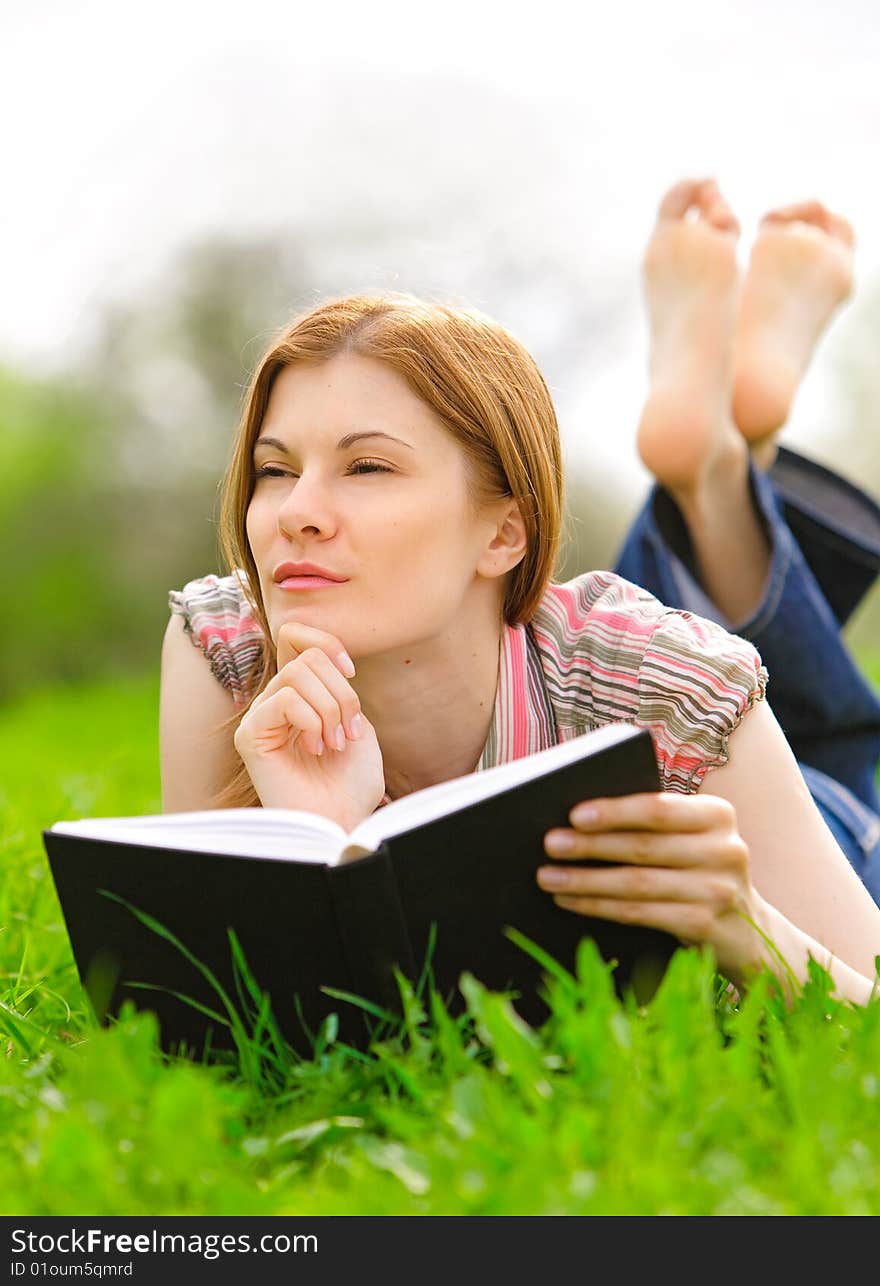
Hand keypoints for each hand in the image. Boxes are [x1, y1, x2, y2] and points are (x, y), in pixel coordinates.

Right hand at [233, 622, 384, 829]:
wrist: (343, 820)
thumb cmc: (351, 781)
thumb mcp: (356, 722)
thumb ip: (339, 687)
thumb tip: (325, 656)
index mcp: (299, 694)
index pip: (295, 636)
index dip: (327, 643)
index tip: (352, 673)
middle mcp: (275, 701)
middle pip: (307, 658)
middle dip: (342, 693)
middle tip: (348, 731)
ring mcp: (259, 717)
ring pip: (296, 674)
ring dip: (330, 708)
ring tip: (334, 743)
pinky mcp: (250, 735)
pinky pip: (284, 699)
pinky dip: (311, 719)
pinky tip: (314, 747)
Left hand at [537, 792, 771, 985]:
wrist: (747, 931)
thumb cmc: (698, 871)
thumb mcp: (690, 839)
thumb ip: (653, 824)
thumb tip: (577, 820)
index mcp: (718, 814)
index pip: (660, 808)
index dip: (615, 811)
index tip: (574, 815)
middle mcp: (726, 849)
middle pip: (643, 846)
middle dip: (590, 845)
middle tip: (549, 844)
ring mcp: (719, 890)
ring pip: (637, 883)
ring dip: (585, 880)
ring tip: (548, 876)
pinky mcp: (705, 925)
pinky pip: (639, 914)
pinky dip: (598, 906)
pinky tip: (570, 901)